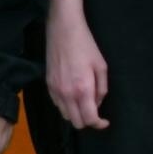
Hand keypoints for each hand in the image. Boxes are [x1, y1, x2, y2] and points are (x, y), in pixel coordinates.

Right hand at [47, 10, 109, 129]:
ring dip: (75, 114)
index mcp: (83, 89)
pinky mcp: (47, 83)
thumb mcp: (101, 66)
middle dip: (88, 121)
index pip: (90, 119)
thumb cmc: (86, 45)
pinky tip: (72, 95)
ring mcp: (55, 89)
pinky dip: (65, 105)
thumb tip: (97, 103)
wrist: (63, 29)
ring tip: (83, 103)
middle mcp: (66, 93)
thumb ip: (101, 89)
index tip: (105, 121)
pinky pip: (56, 104)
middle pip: (76, 122)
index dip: (99, 124)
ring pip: (65, 115)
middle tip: (95, 111)